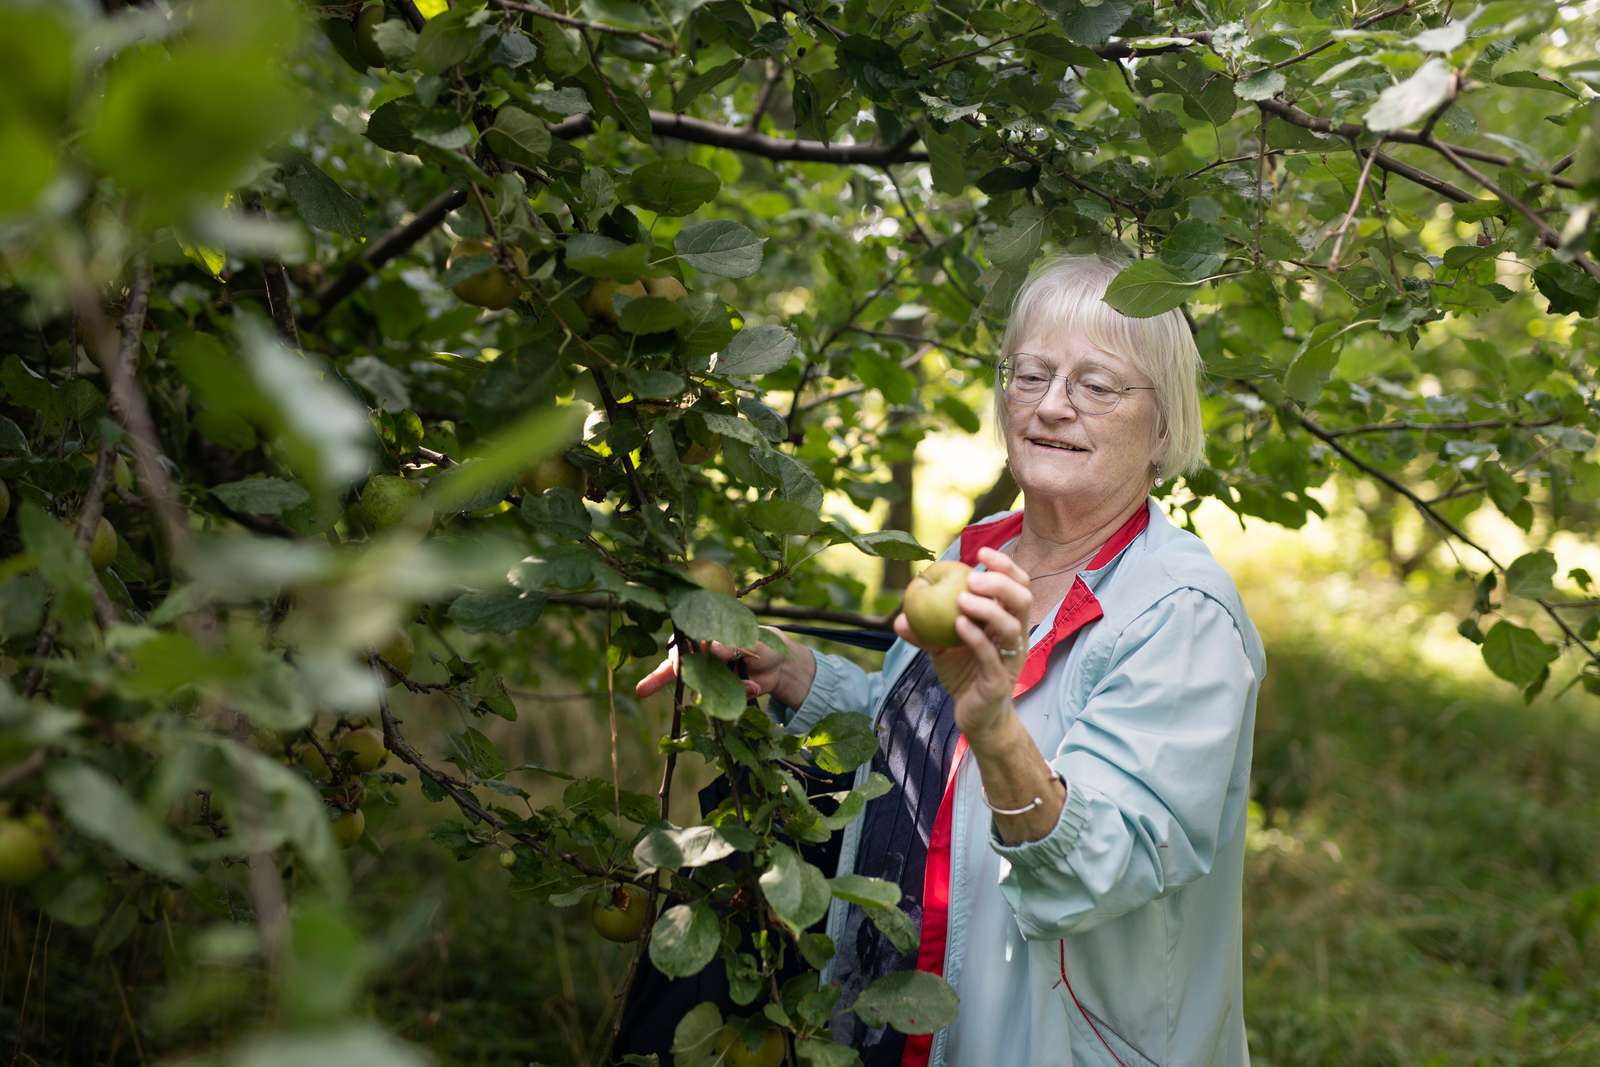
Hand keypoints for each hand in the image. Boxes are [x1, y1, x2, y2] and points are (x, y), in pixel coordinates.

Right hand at [634, 629, 814, 707]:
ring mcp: (708, 676)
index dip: (677, 656)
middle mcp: (702, 657)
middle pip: (676, 668)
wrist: (782, 667)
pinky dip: (739, 694)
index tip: (675, 666)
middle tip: (641, 690)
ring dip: (721, 690)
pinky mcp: (719, 693)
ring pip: (698, 687)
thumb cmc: (765, 645)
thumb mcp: (753, 642)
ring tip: (752, 684)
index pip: (683, 645)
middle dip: (657, 679)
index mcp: (706, 638)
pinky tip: (755, 687)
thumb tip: (712, 648)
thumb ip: (733, 644)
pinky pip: (720, 699)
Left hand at [893, 547, 1031, 744]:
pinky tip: (958, 624)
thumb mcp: (942, 649)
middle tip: (972, 577)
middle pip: (1022, 600)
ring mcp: (1010, 659)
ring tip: (961, 599)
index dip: (1005, 566)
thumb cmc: (965, 677)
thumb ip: (924, 632)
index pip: (1018, 586)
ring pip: (1012, 626)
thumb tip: (899, 617)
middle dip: (1000, 583)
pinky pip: (991, 655)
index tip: (980, 553)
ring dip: (988, 608)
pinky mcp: (999, 680)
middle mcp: (1016, 638)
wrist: (976, 718)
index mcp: (1008, 623)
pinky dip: (976, 637)